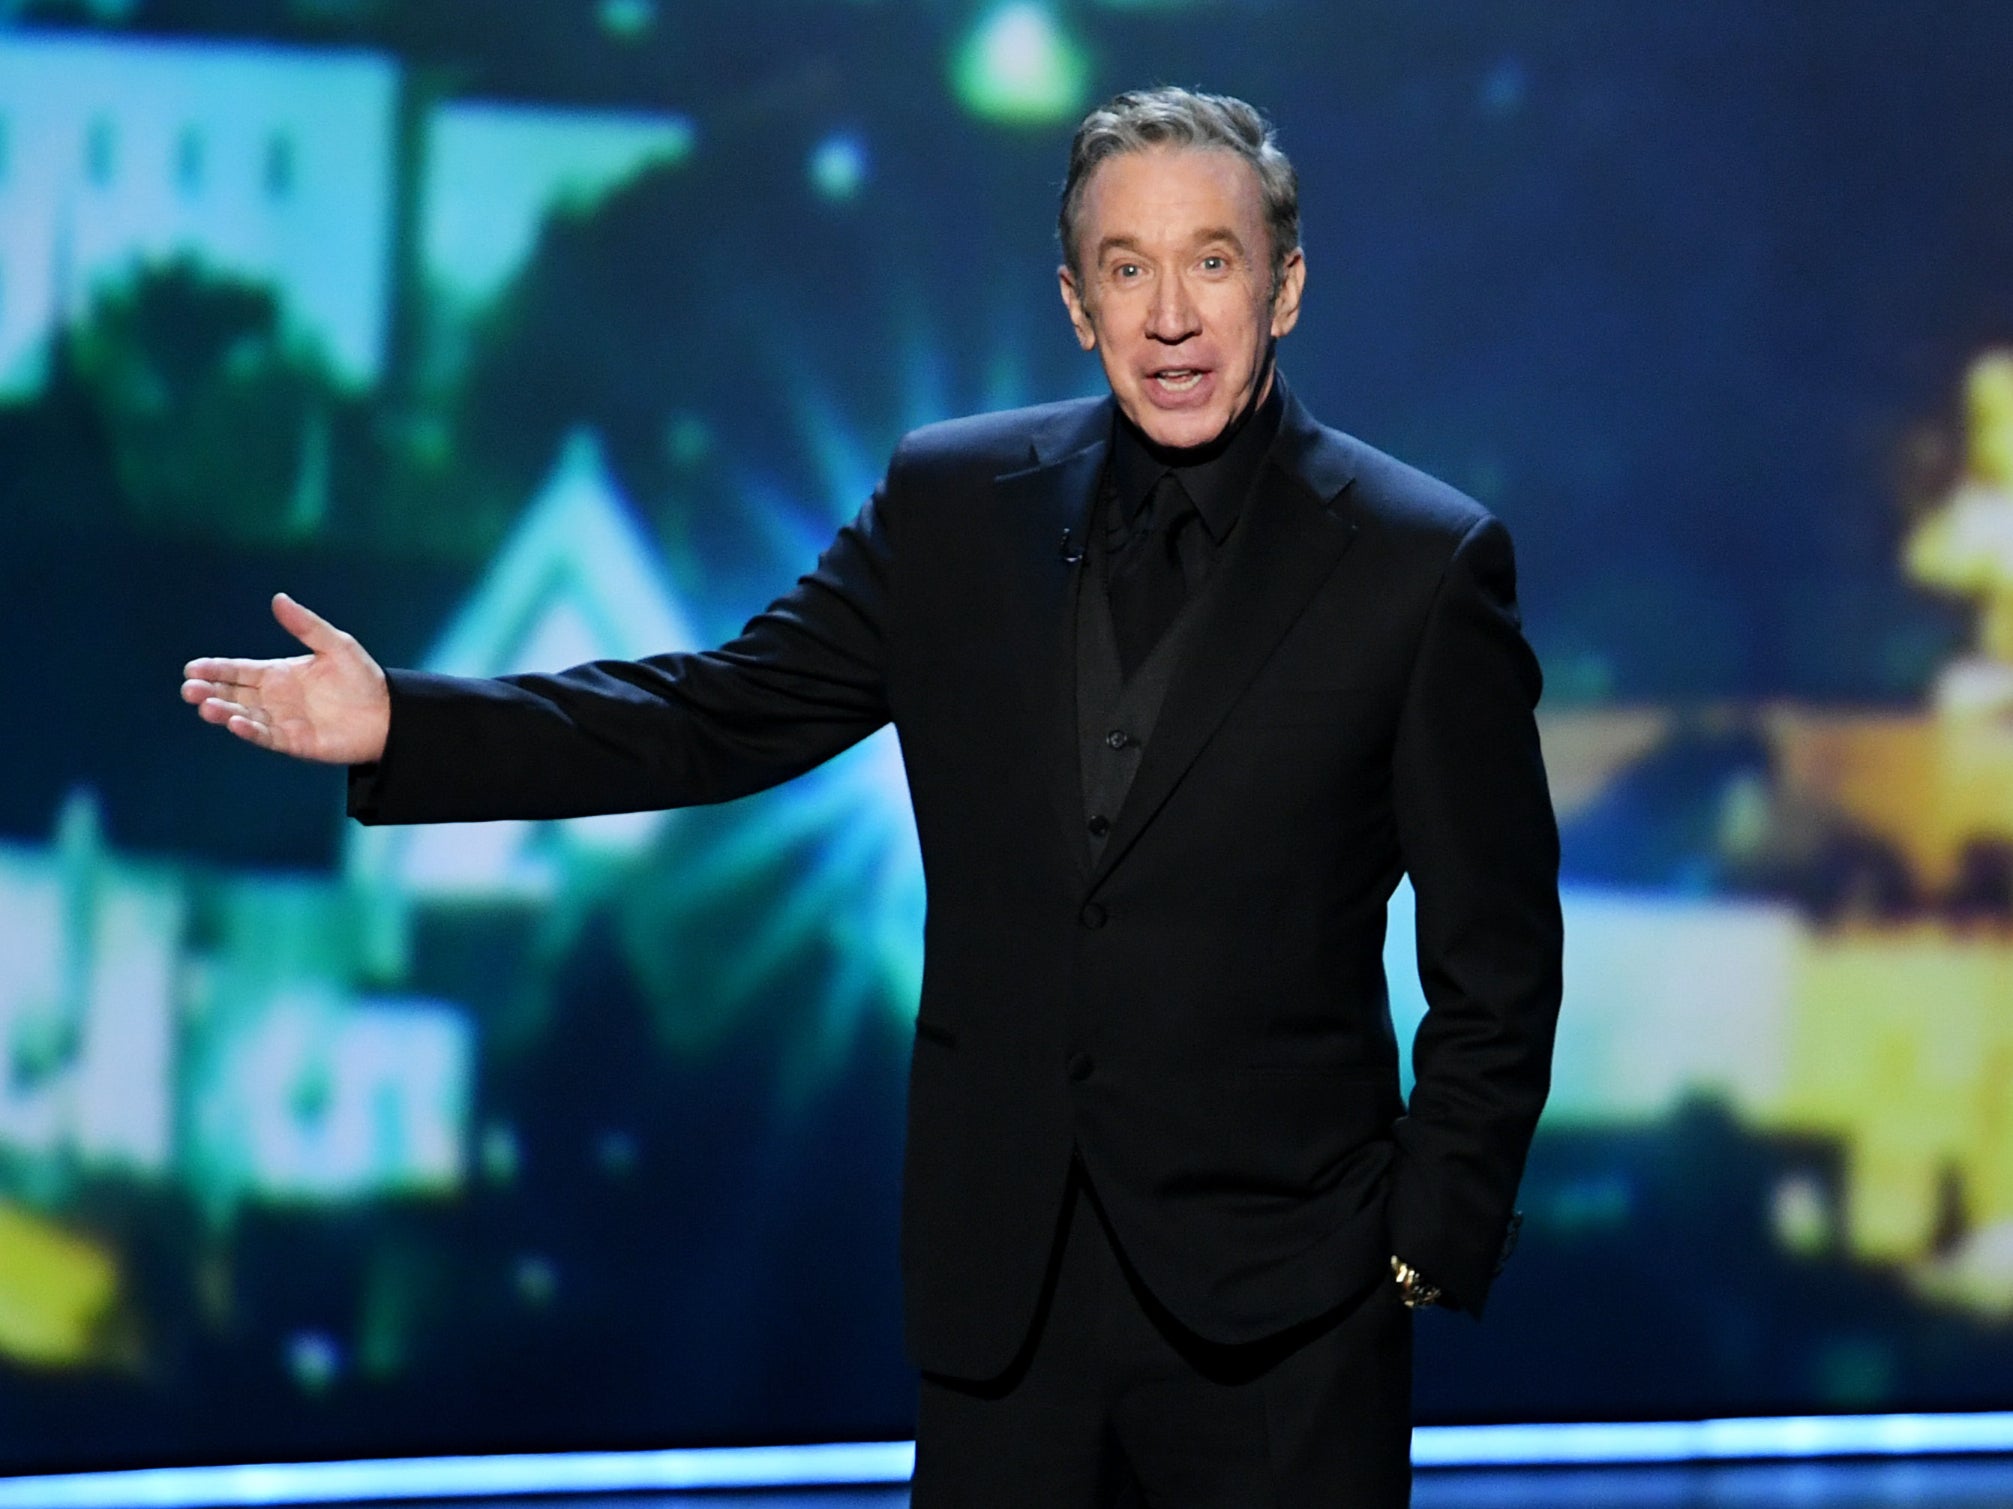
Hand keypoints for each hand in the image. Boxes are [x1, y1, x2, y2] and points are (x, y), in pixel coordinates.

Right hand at [182, 593, 389, 763]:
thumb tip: (278, 599)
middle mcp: (274, 698)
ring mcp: (282, 721)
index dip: (215, 669)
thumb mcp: (335, 645)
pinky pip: (267, 736)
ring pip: (244, 715)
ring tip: (205, 706)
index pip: (238, 670)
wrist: (388, 714)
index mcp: (278, 674)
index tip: (191, 668)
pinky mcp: (294, 742)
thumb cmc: (362, 678)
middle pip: (233, 694)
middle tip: (189, 690)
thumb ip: (306, 626)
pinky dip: (250, 730)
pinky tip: (235, 722)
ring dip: (223, 712)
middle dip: (209, 691)